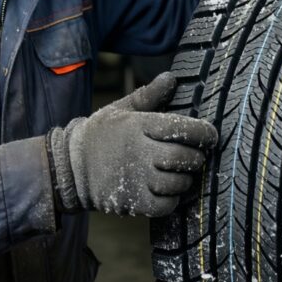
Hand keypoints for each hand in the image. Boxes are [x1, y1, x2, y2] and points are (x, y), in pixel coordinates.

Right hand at [47, 73, 216, 216]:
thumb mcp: (122, 109)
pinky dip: (172, 199)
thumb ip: (149, 95)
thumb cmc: (101, 134)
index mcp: (138, 126)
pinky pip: (167, 205)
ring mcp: (137, 179)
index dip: (203, 133)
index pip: (181, 127)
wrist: (71, 168)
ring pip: (178, 182)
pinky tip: (166, 190)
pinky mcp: (134, 202)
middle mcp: (139, 151)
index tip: (210, 135)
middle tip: (195, 156)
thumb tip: (172, 77)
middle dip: (195, 158)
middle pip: (183, 157)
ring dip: (185, 179)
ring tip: (179, 173)